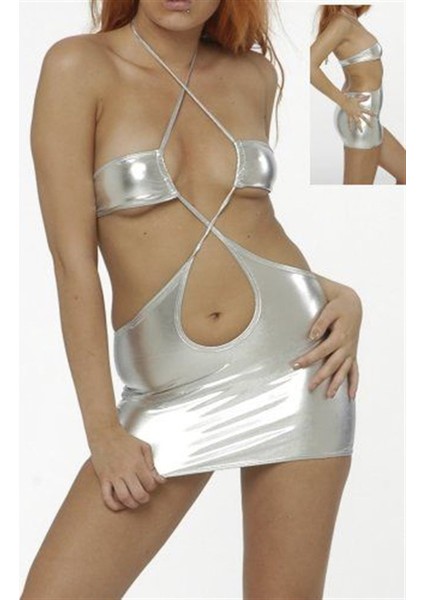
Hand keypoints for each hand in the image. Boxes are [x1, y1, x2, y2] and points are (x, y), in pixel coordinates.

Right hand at [88, 423, 166, 511]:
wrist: (105, 434)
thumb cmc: (125, 440)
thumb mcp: (144, 447)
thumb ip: (152, 464)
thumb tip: (160, 479)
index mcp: (138, 463)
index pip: (150, 484)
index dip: (153, 487)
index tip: (150, 485)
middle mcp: (126, 471)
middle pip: (138, 494)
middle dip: (144, 499)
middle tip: (144, 497)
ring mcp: (114, 476)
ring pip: (124, 498)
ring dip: (131, 504)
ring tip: (134, 502)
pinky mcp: (103, 478)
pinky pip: (107, 497)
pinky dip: (113, 505)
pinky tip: (119, 504)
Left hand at [291, 284, 361, 399]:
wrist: (353, 305)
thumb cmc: (338, 307)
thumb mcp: (329, 311)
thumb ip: (320, 323)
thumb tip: (311, 336)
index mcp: (340, 336)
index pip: (322, 351)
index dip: (309, 359)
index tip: (295, 365)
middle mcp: (347, 346)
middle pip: (333, 365)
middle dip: (321, 376)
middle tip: (309, 387)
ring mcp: (350, 351)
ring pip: (344, 371)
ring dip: (337, 383)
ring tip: (328, 395)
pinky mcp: (352, 354)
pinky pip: (355, 371)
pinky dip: (354, 383)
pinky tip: (351, 396)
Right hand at [341, 94, 374, 131]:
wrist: (344, 101)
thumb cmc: (350, 99)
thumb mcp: (358, 98)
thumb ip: (364, 98)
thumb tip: (369, 96)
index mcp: (360, 109)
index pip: (367, 111)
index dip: (371, 113)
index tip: (375, 115)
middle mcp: (357, 113)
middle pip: (364, 119)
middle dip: (368, 122)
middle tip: (372, 126)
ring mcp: (353, 115)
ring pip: (357, 122)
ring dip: (359, 127)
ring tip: (361, 131)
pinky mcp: (349, 116)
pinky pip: (349, 122)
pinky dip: (350, 126)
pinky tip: (350, 130)